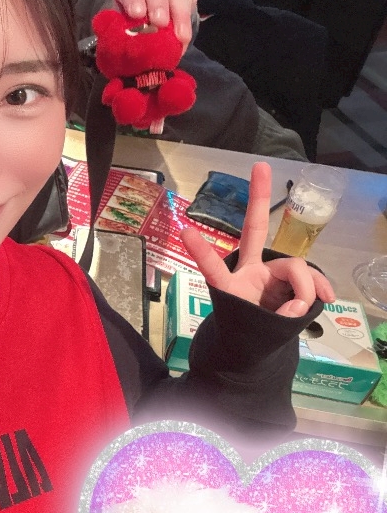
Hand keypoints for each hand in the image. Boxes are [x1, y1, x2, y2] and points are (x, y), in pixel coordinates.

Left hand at [110, 0, 196, 50]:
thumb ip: (124, 23)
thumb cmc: (131, 9)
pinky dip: (187, 16)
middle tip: (159, 23)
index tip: (137, 14)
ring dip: (177, 12)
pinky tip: (185, 33)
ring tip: (178, 35)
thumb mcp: (122, 15)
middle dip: (157, 2)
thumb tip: (130, 41)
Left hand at [180, 162, 335, 316]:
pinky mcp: (293, 283)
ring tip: (296, 314)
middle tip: (260, 167)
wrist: (261, 344)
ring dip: (304, 292)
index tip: (185, 232)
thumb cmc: (250, 330)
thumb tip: (303, 305)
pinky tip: (327, 298)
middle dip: (259, 198)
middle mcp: (251, 270)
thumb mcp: (256, 327)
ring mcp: (272, 273)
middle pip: (255, 230)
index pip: (213, 267)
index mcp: (231, 283)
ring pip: (295, 268)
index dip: (201, 252)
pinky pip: (312, 278)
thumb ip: (283, 314)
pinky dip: (320, 288)